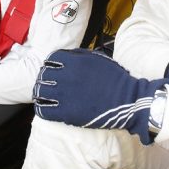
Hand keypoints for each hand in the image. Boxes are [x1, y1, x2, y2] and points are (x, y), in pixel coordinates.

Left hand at [34, 49, 168, 144]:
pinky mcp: (66, 112)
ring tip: (44, 98)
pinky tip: (46, 109)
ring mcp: (64, 95)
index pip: (49, 61)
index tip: (51, 71)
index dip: (49, 66)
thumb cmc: (115, 78)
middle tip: (47, 86)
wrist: (127, 100)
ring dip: (41, 95)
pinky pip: (44, 110)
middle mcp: (66, 76)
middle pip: (43, 76)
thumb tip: (65, 56)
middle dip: (44, 80)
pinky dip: (42, 109)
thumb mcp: (97, 58)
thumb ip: (79, 55)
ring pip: (40, 93)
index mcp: (73, 62)